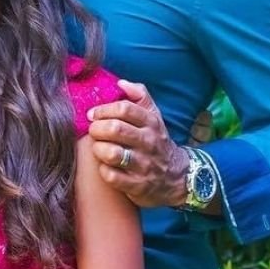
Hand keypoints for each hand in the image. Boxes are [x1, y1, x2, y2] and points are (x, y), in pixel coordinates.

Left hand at [87, 80, 189, 207]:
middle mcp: (149, 143)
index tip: (92, 114)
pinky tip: (104, 166)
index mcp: (152, 123)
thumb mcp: (154, 117)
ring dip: (98, 149)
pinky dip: (103, 170)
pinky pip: (111, 176)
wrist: (177, 177)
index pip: (124, 109)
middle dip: (97, 129)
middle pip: (116, 129)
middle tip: (93, 131)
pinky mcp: (137, 185)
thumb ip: (139, 96)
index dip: (103, 109)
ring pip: (112, 153)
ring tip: (98, 148)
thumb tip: (121, 83)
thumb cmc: (156, 142)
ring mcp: (144, 165)